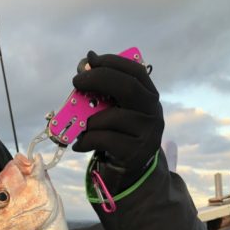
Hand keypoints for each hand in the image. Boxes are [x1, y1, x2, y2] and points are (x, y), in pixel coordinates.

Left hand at [72, 51, 163, 176]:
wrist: (128, 169)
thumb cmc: (118, 133)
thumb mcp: (113, 109)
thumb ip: (103, 89)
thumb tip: (85, 62)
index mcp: (149, 96)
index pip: (135, 72)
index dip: (112, 62)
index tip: (90, 60)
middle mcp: (153, 113)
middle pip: (128, 88)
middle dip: (98, 80)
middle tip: (76, 82)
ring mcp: (147, 134)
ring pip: (112, 117)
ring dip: (88, 119)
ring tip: (78, 126)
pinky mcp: (134, 153)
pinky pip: (104, 140)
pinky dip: (86, 140)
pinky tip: (79, 144)